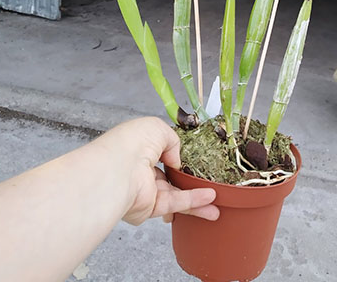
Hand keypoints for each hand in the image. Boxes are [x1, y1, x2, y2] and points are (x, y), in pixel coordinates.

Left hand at [101, 117, 219, 225]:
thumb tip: (177, 160)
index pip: (160, 153)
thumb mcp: (158, 128)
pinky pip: (175, 204)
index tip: (195, 158)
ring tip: (218, 199)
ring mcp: (144, 190)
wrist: (118, 168)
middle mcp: (140, 170)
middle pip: (169, 177)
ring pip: (175, 194)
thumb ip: (173, 142)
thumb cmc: (131, 143)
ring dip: (197, 196)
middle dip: (189, 180)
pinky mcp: (148, 207)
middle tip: (208, 181)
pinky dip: (193, 202)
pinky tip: (210, 200)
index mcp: (138, 148)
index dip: (176, 156)